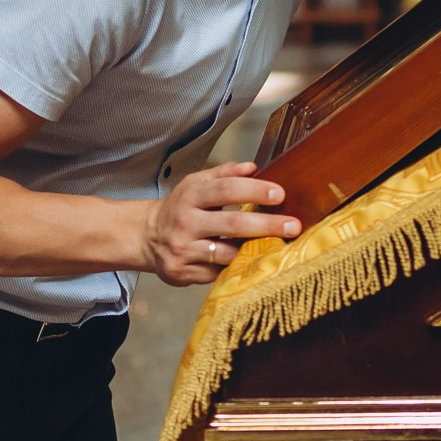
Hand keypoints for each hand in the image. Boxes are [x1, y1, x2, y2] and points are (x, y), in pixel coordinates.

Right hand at [138, 162, 298, 287]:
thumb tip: (253, 167)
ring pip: (226, 254)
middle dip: (266, 225)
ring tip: (279, 246)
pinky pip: (217, 273)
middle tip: (293, 225)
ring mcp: (182, 250)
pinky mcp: (181, 273)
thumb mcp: (195, 184)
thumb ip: (224, 174)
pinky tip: (251, 263)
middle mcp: (184, 223)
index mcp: (190, 195)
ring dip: (254, 250)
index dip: (254, 191)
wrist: (146, 237)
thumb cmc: (180, 207)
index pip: (226, 190)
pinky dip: (236, 268)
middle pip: (232, 224)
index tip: (279, 194)